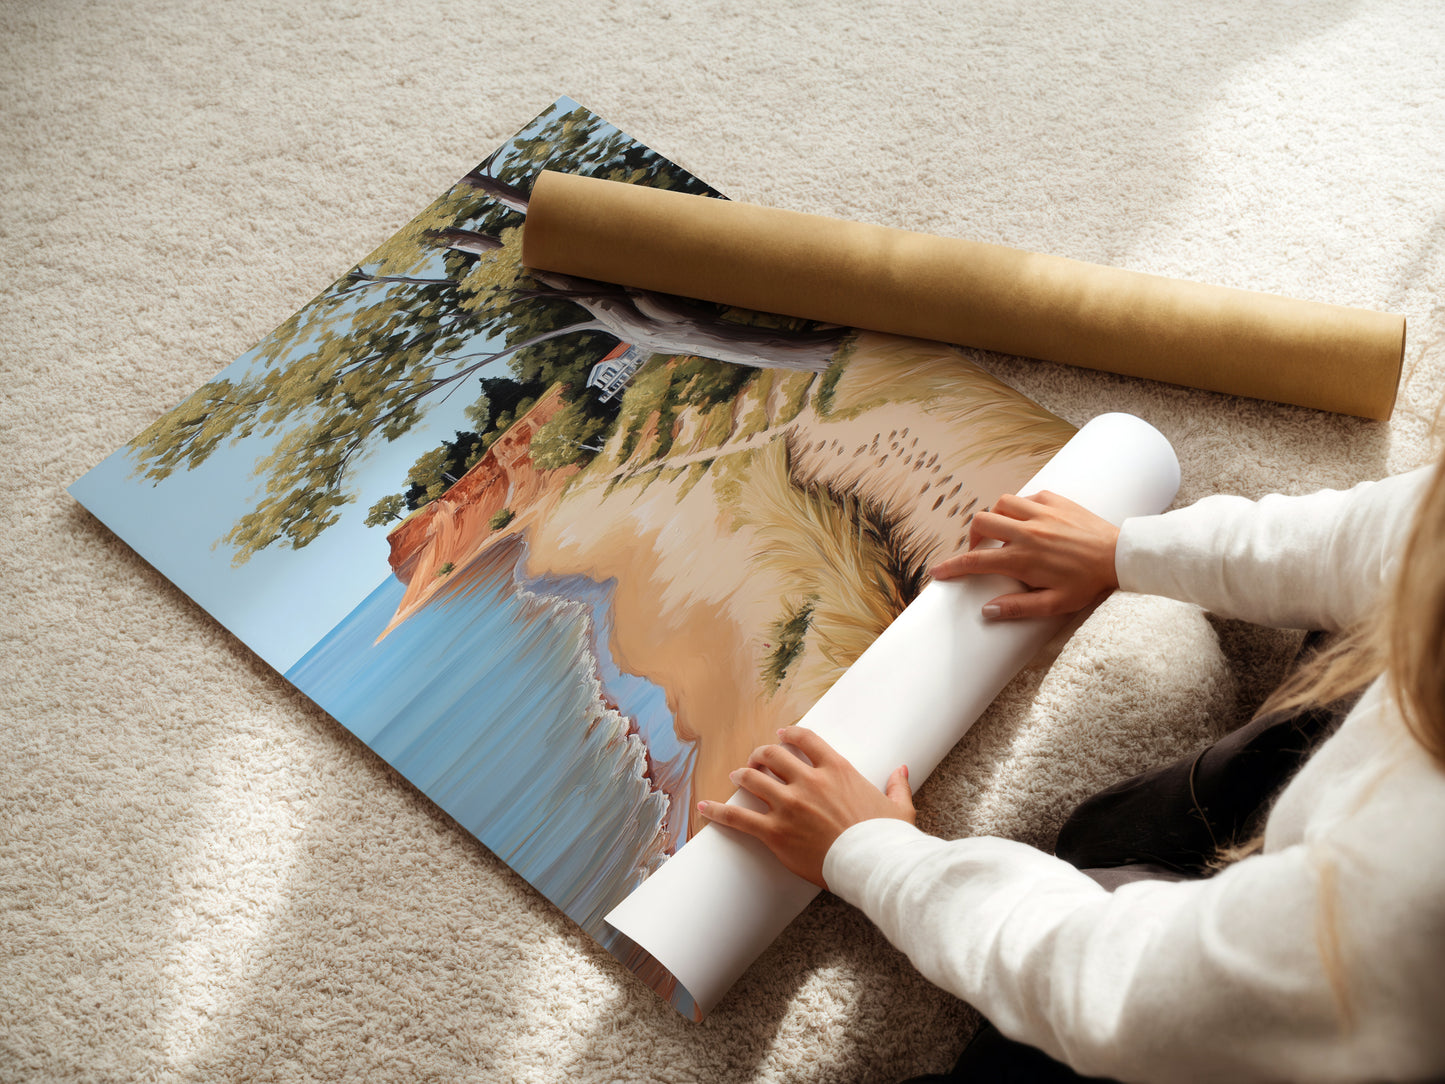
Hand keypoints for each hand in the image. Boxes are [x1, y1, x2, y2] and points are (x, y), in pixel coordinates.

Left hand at [696, 726, 914, 888]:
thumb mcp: (899, 808)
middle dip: (761, 755)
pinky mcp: (775, 832)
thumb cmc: (888, 839)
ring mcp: (789, 806)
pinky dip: (718, 811)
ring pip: (753, 779)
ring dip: (742, 775)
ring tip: (737, 776)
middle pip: (773, 756)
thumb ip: (897, 785)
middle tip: (756, 759)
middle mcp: (809, 781)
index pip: (805, 740)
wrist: (875, 866)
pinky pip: (739, 817)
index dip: (789, 735)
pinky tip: (704, 807)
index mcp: (837, 770)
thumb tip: (902, 770)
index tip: (780, 735)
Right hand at [929, 491, 1119, 619]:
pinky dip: (1021, 507)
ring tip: (1004, 533)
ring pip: (1001, 503)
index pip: (976, 561)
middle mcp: (1027, 531)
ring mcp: (1041, 512)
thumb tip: (987, 611)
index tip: (937, 572)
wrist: (1120, 556)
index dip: (952, 567)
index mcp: (1023, 558)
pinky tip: (1029, 521)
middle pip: (981, 523)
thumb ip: (1018, 608)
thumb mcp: (1055, 604)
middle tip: (982, 551)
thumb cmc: (1088, 583)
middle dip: (973, 537)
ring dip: (996, 517)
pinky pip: (1027, 496)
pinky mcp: (1055, 500)